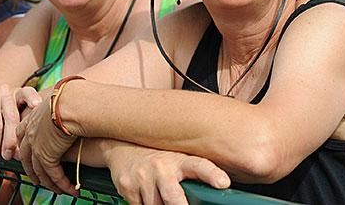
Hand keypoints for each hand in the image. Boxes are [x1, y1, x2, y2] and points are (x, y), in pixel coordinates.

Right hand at [0, 85, 41, 164]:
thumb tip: (23, 156)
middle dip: (11, 141)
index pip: (27, 92)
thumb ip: (16, 134)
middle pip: (12, 117)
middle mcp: (4, 91)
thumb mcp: (5, 126)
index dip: (33, 99)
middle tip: (9, 156)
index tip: (37, 106)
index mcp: (16, 94)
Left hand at [16, 97, 77, 194]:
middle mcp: (29, 134)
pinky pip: (53, 175)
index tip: (30, 156)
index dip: (26, 148)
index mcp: (31, 118)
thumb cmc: (70, 96)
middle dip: (32, 171)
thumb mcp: (57, 98)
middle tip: (39, 179)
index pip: (21, 137)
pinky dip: (62, 184)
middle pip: (26, 158)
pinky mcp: (47, 156)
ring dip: (49, 182)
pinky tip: (70, 189)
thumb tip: (66, 98)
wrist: (72, 102)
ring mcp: (36, 146)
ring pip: (39, 171)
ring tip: (58, 189)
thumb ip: (55, 104)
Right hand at [105, 143, 230, 204]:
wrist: (121, 146)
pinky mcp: (127, 186)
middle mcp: (161, 167)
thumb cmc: (158, 157)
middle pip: (174, 198)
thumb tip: (217, 189)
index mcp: (179, 160)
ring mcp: (143, 177)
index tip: (223, 182)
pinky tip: (144, 195)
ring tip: (160, 196)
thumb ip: (191, 173)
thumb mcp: (176, 159)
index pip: (199, 166)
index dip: (211, 175)